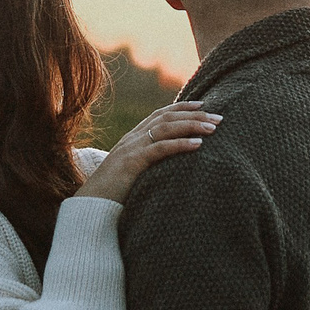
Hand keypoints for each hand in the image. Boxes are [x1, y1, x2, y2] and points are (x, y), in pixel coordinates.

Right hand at [78, 102, 220, 201]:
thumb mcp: (132, 172)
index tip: (203, 105)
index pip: (160, 115)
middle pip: (166, 117)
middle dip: (194, 115)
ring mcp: (131, 148)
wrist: (90, 205)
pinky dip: (180, 144)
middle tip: (218, 118)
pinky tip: (197, 144)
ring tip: (212, 128)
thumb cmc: (113, 193)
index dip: (181, 107)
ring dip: (191, 126)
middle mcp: (132, 138)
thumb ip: (147, 163)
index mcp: (132, 138)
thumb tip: (169, 165)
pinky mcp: (131, 162)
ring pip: (165, 128)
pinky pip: (160, 148)